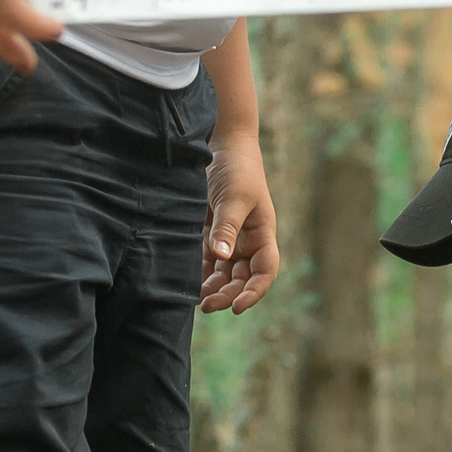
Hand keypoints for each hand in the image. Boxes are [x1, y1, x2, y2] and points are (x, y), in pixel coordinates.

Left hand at [200, 138, 280, 312]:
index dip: (254, 292)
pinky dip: (199, 272)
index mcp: (263, 234)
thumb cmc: (237, 168)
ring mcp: (229, 238)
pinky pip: (206, 259)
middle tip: (206, 306)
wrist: (221, 144)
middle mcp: (248, 241)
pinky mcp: (210, 232)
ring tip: (194, 299)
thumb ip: (227, 228)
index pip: (264, 272)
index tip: (237, 308)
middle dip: (227, 294)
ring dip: (212, 287)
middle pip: (242, 277)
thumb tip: (221, 257)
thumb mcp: (234, 197)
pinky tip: (187, 282)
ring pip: (223, 272)